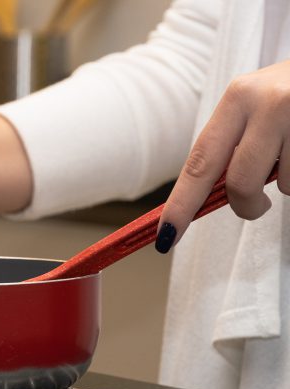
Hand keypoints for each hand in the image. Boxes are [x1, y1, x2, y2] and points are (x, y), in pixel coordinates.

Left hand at [157, 59, 289, 252]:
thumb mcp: (258, 106)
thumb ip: (233, 144)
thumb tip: (207, 196)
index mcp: (237, 98)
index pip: (199, 162)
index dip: (181, 204)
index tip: (166, 235)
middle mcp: (267, 103)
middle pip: (240, 183)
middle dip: (245, 205)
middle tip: (255, 208)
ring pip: (284, 185)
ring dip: (289, 182)